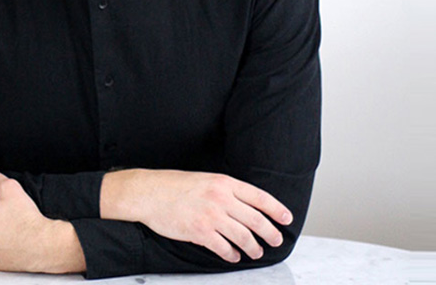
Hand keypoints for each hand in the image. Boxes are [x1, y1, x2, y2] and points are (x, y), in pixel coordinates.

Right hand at [101, 169, 291, 262]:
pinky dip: (232, 254)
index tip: (286, 218)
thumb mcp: (205, 179)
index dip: (276, 209)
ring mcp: (211, 216)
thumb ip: (225, 190)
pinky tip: (233, 256)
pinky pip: (224, 248)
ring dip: (253, 247)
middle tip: (275, 240)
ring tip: (256, 252)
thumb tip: (244, 204)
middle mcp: (221, 198)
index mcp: (224, 182)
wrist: (148, 192)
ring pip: (243, 236)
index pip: (259, 197)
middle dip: (270, 233)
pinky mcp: (200, 232)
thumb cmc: (173, 185)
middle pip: (256, 220)